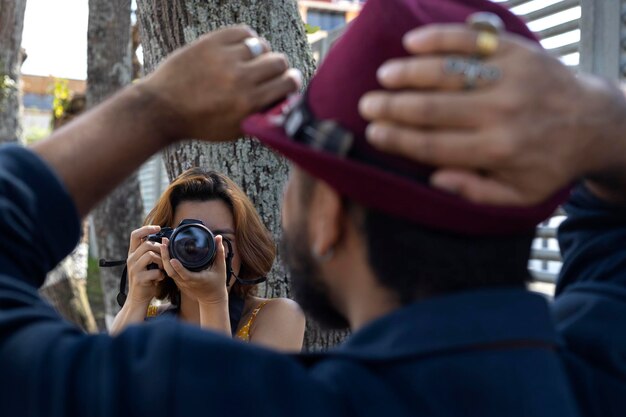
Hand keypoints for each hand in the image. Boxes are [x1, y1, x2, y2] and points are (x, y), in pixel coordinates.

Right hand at [126, 225, 165, 304]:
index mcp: (133, 253)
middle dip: (160, 248)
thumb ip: (151, 252)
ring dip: (161, 261)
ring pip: (150, 255)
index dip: (147, 228)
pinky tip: (161, 278)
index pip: (135, 234)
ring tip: (163, 268)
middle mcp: (131, 259)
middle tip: (165, 257)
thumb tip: (165, 240)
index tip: (158, 227)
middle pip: (147, 244)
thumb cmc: (147, 279)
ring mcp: (134, 269)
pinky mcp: (138, 278)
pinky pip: (154, 271)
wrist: (138, 298)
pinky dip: (161, 274)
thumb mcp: (147, 263)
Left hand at [139, 25, 301, 142]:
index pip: (288, 82)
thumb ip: (261, 118)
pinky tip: (242, 49)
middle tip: (271, 72)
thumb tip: (285, 103)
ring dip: (261, 54)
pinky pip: (243, 32)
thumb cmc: (200, 124)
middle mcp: (240, 79)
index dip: (292, 81)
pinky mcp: (211, 43)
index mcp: (249, 103)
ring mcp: (225, 58)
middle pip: (278, 61)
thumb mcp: (235, 131)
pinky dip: (247, 39)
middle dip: (279, 68)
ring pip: (261, 46)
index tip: (289, 81)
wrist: (162, 109)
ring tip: (253, 61)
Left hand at [160, 235, 228, 304]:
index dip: (178, 267)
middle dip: (165, 257)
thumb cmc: (217, 283)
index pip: (185, 274)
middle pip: (171, 272)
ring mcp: (181, 283)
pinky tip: (164, 253)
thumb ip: (219, 252)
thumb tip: (218, 237)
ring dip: (164, 259)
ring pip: (168, 272)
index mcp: (197, 279)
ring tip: (163, 245)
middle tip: (164, 243)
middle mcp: (187, 282)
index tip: (172, 258)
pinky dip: (166, 263)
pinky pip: (169, 272)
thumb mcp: (221, 267)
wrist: (212, 299)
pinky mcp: (179, 283)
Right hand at [359, 24, 625, 205]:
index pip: (431, 145)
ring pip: (447, 70)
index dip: (396, 138)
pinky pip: (472, 39)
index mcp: (496, 150)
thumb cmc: (547, 162)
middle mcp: (500, 113)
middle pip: (431, 107)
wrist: (593, 122)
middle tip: (366, 103)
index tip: (373, 133)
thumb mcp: (518, 194)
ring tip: (384, 75)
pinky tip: (413, 42)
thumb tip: (435, 179)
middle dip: (392, 106)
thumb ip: (476, 192)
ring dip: (409, 71)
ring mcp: (509, 77)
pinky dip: (441, 37)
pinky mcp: (517, 51)